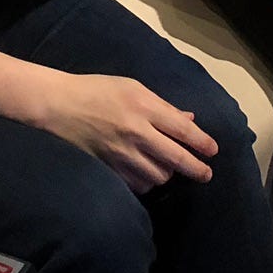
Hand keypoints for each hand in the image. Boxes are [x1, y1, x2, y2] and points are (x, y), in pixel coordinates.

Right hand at [29, 70, 218, 192]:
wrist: (58, 106)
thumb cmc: (97, 90)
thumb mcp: (132, 87)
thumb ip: (162, 106)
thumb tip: (189, 121)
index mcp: (144, 106)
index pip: (183, 131)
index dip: (203, 143)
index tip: (213, 151)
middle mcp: (137, 132)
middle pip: (177, 159)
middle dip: (197, 170)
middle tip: (205, 174)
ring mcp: (122, 154)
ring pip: (159, 176)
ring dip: (168, 174)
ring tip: (169, 169)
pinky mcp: (110, 169)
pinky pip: (138, 185)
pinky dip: (147, 183)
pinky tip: (146, 175)